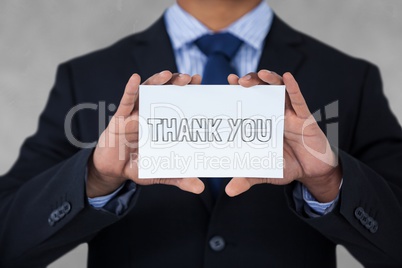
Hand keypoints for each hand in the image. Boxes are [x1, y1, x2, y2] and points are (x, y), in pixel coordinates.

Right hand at [87, 71, 203, 197]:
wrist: (114, 170)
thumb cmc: (138, 166)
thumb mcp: (161, 172)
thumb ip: (179, 178)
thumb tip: (200, 188)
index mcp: (162, 124)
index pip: (177, 103)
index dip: (188, 92)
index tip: (199, 82)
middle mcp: (150, 115)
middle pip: (164, 93)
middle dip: (177, 83)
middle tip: (189, 78)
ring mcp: (135, 114)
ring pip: (146, 92)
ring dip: (157, 81)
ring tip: (168, 75)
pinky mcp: (119, 119)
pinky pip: (125, 102)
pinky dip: (130, 89)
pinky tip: (134, 78)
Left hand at [225, 70, 341, 201]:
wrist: (313, 172)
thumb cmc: (288, 166)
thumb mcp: (265, 172)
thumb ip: (248, 178)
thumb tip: (229, 191)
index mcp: (263, 123)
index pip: (248, 102)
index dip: (237, 91)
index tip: (226, 83)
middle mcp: (274, 114)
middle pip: (262, 90)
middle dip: (251, 81)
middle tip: (238, 81)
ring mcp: (290, 114)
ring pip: (279, 89)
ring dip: (269, 79)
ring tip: (260, 74)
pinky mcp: (305, 118)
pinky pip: (299, 100)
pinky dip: (293, 88)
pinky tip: (287, 77)